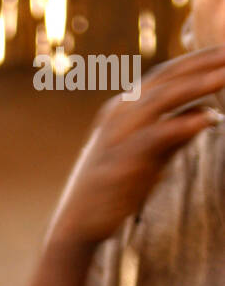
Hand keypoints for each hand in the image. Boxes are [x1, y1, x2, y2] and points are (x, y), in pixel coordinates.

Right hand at [47, 46, 224, 251]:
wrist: (78, 225)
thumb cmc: (114, 191)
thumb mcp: (150, 156)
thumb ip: (176, 135)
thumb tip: (206, 113)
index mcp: (124, 109)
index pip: (166, 76)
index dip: (197, 61)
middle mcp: (119, 115)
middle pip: (165, 80)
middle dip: (201, 65)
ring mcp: (118, 136)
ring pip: (160, 100)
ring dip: (196, 85)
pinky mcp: (120, 161)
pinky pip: (154, 136)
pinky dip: (181, 125)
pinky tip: (207, 119)